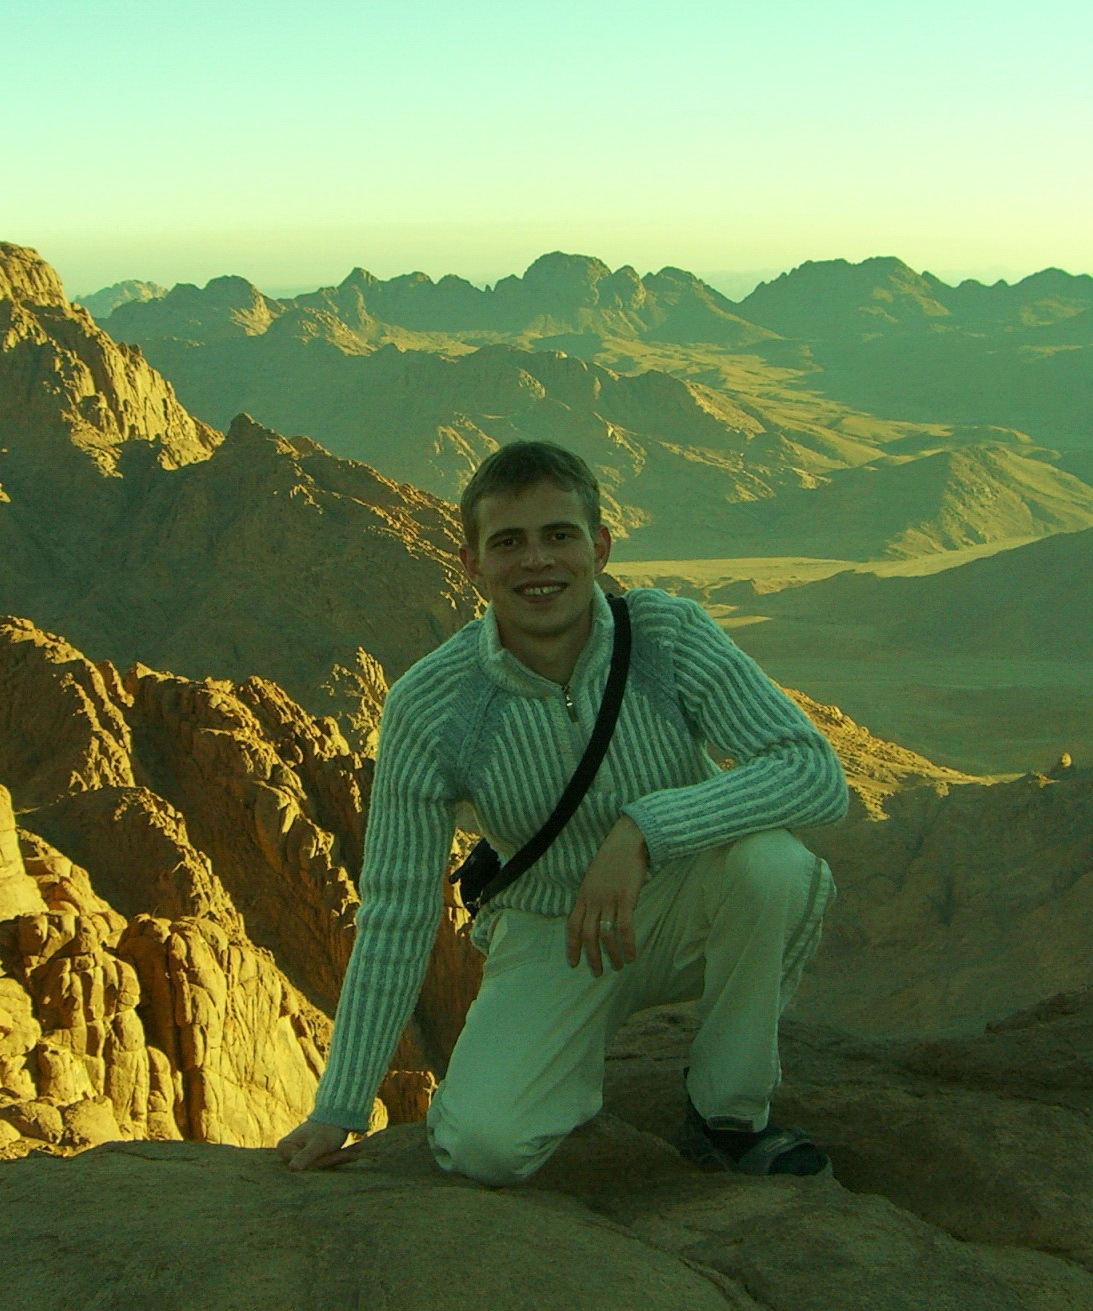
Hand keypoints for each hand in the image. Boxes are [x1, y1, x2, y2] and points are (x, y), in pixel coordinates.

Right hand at [276, 1117, 365, 1170]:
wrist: (335, 1111)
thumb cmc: (326, 1127)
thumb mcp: (318, 1144)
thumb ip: (306, 1157)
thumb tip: (292, 1169)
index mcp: (284, 1148)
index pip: (306, 1165)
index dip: (325, 1160)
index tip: (345, 1155)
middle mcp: (288, 1152)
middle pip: (314, 1165)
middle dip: (336, 1159)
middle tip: (356, 1154)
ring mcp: (298, 1153)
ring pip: (322, 1162)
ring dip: (342, 1156)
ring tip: (359, 1149)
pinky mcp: (309, 1153)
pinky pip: (326, 1159)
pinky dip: (341, 1155)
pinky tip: (356, 1151)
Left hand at [566, 815, 648, 976]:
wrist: (628, 840)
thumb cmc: (613, 858)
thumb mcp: (594, 877)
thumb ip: (592, 896)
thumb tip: (594, 916)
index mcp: (583, 895)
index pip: (572, 925)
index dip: (571, 946)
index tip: (573, 962)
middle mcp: (593, 900)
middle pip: (587, 935)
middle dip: (591, 957)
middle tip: (596, 972)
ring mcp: (609, 899)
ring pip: (605, 935)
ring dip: (611, 954)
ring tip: (618, 966)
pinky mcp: (626, 898)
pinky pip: (625, 928)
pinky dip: (628, 944)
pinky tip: (632, 955)